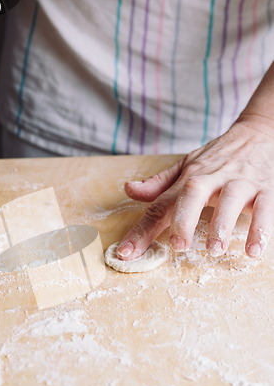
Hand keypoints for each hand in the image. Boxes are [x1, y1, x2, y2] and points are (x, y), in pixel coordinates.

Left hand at [117, 119, 273, 260]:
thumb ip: (160, 183)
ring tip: (216, 249)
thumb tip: (129, 190)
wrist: (261, 132)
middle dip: (184, 218)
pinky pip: (266, 207)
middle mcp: (212, 178)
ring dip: (222, 224)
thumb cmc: (220, 156)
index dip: (141, 230)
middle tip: (179, 245)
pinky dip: (262, 228)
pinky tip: (254, 250)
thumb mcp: (187, 166)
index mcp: (189, 178)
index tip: (125, 252)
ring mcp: (240, 182)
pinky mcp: (266, 188)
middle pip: (193, 193)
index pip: (160, 204)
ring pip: (230, 199)